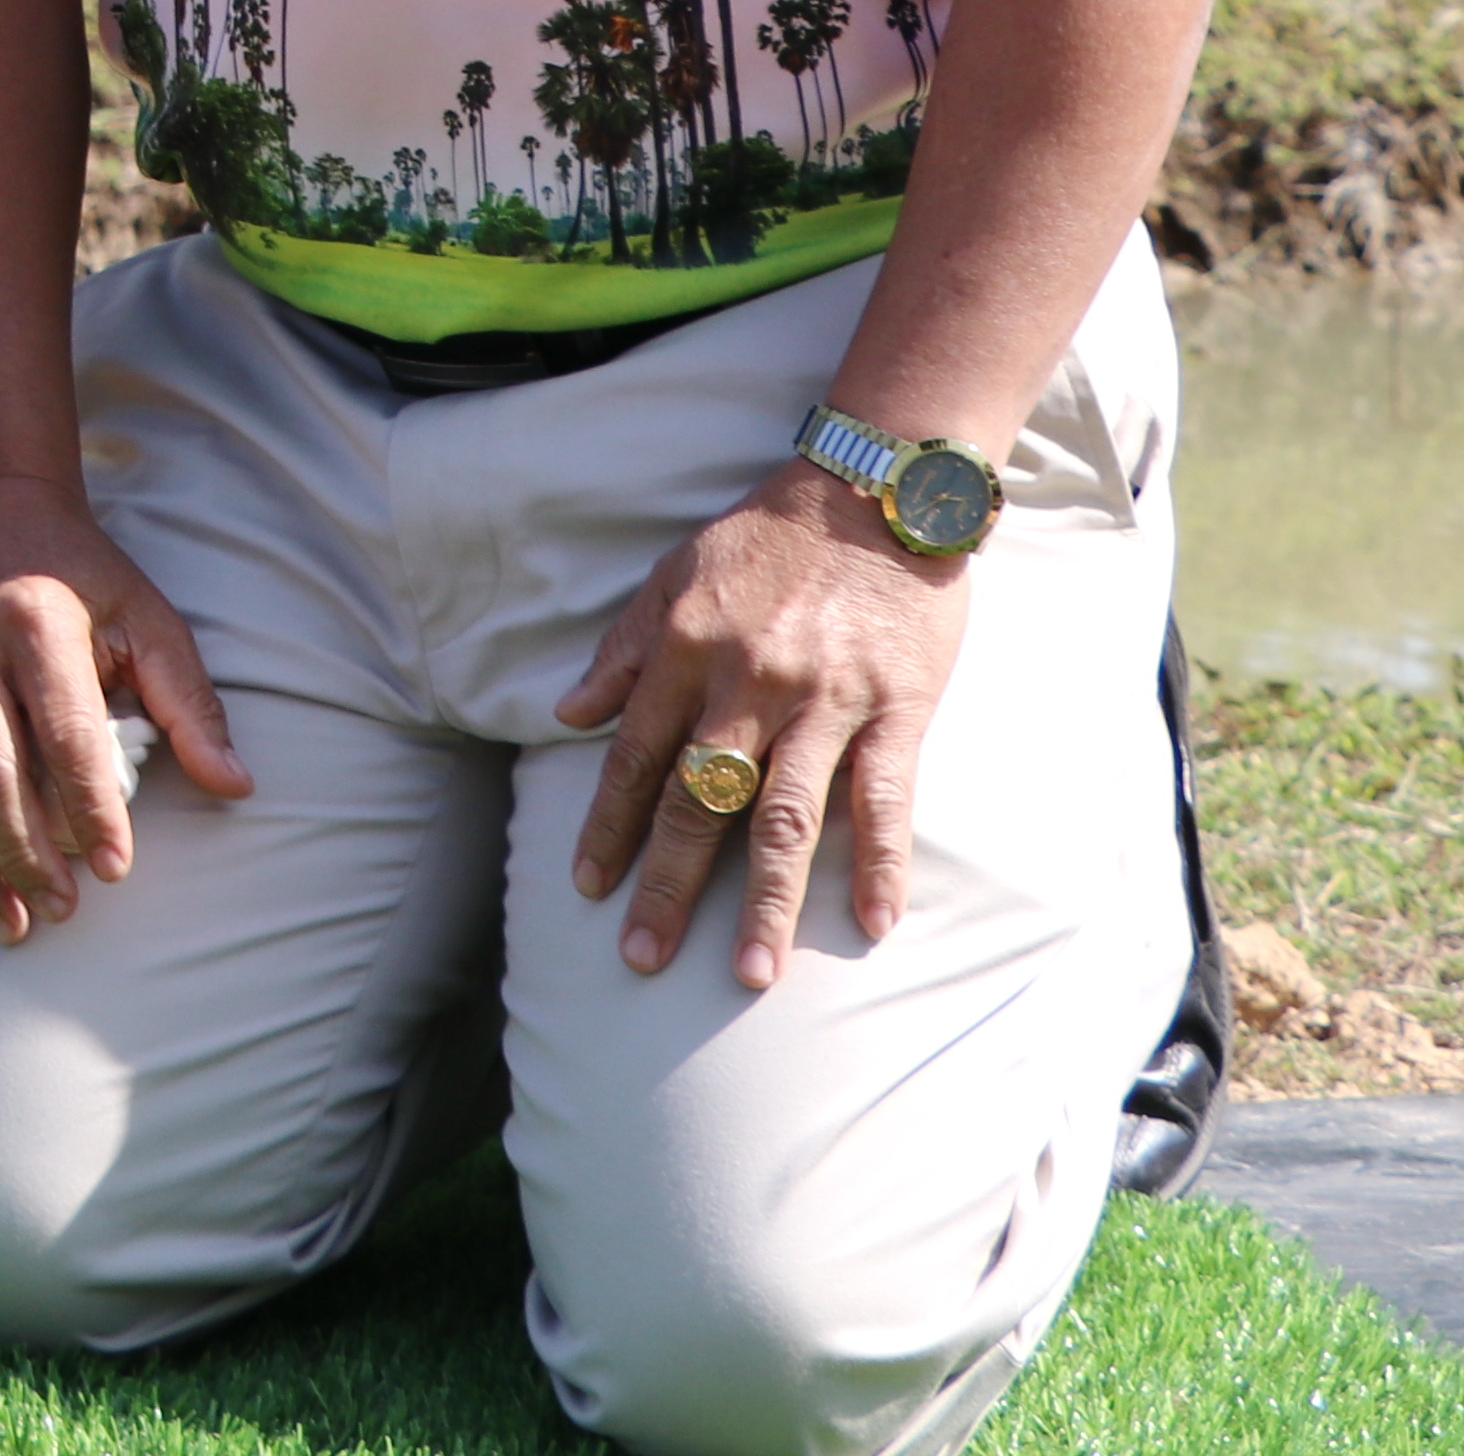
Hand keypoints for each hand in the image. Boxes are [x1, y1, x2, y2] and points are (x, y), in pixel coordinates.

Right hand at [0, 475, 254, 945]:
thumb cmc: (84, 579)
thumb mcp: (149, 618)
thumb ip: (190, 702)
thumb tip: (237, 787)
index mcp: (36, 623)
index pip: (64, 732)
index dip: (90, 807)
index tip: (118, 870)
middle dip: (26, 854)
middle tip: (65, 911)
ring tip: (12, 924)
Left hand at [556, 464, 970, 989]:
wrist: (872, 489)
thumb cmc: (767, 536)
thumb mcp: (673, 575)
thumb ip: (623, 649)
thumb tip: (568, 713)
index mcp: (686, 653)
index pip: (633, 759)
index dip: (608, 828)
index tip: (588, 890)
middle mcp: (746, 685)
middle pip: (697, 802)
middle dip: (666, 885)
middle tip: (642, 960)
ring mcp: (822, 701)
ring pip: (783, 816)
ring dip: (763, 900)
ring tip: (748, 973)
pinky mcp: (895, 708)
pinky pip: (884, 798)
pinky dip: (878, 862)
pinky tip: (871, 922)